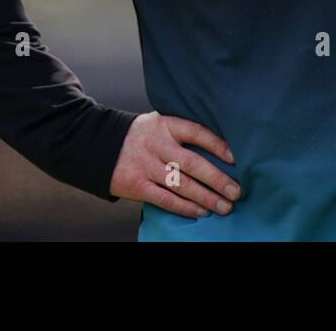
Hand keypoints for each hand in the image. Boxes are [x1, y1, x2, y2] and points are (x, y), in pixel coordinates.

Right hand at [108, 112, 241, 217]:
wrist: (100, 145)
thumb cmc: (141, 136)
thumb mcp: (160, 124)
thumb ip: (182, 134)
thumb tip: (220, 151)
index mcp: (166, 125)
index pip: (197, 132)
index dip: (218, 145)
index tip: (236, 159)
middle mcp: (157, 145)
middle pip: (192, 163)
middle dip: (217, 179)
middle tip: (236, 192)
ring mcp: (146, 166)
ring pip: (181, 185)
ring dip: (205, 197)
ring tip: (224, 207)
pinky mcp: (137, 185)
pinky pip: (165, 199)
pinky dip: (184, 207)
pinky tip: (200, 212)